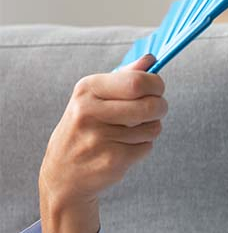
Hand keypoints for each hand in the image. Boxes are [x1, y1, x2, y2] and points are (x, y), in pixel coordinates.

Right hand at [38, 53, 166, 232]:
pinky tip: (122, 149)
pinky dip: (142, 148)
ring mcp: (99, 138)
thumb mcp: (95, 97)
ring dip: (150, 129)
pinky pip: (147, 147)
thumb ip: (124, 76)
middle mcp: (89, 112)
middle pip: (151, 105)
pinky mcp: (111, 160)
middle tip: (155, 110)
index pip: (137, 81)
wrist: (62, 174)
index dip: (156, 84)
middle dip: (160, 107)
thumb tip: (151, 59)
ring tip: (130, 133)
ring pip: (153, 127)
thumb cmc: (85, 128)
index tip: (157, 89)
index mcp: (87, 90)